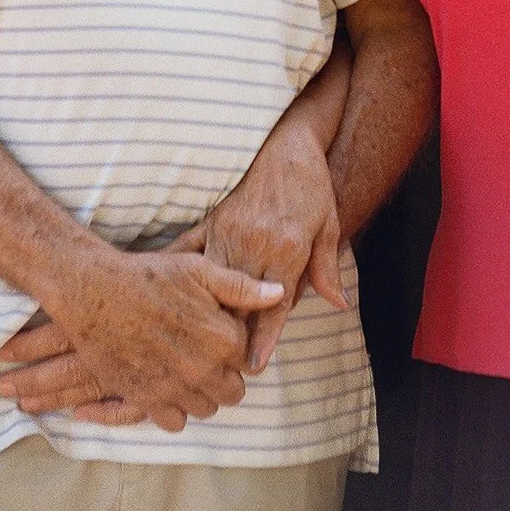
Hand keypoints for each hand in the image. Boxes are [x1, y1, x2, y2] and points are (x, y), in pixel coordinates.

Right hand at [0, 247, 283, 432]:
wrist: (93, 291)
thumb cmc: (148, 275)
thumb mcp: (200, 269)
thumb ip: (242, 287)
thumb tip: (280, 294)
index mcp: (221, 337)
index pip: (247, 357)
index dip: (235, 345)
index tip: (221, 334)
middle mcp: (202, 369)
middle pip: (232, 392)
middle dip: (225, 376)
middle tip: (207, 356)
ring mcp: (174, 388)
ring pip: (206, 409)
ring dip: (202, 394)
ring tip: (187, 370)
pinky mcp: (146, 399)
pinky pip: (174, 422)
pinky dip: (175, 409)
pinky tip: (168, 386)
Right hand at [174, 108, 348, 375]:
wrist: (285, 141)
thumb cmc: (310, 184)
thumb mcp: (328, 224)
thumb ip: (327, 267)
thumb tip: (338, 303)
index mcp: (287, 248)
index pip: (274, 303)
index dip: (265, 337)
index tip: (255, 365)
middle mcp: (255, 244)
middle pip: (242, 301)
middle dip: (234, 336)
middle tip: (226, 369)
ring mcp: (229, 232)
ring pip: (216, 285)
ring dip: (211, 315)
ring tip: (200, 347)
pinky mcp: (213, 220)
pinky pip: (195, 254)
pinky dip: (188, 278)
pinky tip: (171, 298)